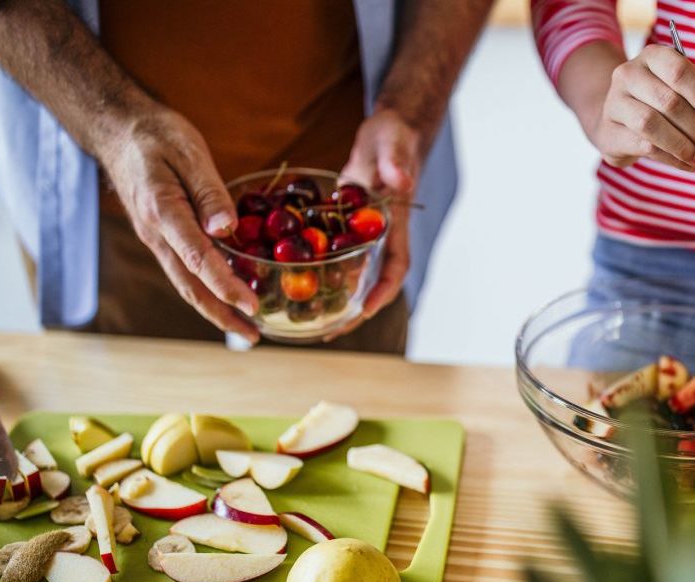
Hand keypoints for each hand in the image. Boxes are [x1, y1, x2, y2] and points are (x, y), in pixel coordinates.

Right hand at [98, 105, 259, 342]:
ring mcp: (155, 238)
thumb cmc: (155, 135)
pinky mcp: (160, 236)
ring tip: (245, 327)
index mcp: (163, 210)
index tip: (251, 305)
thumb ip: (210, 192)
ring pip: (185, 283)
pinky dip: (205, 289)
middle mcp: (156, 233)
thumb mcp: (188, 152)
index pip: (197, 258)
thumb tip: (227, 228)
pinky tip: (226, 296)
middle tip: (253, 336)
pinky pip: (183, 270)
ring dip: (214, 308)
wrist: (116, 130)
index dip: (225, 285)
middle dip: (222, 314)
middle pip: (189, 285)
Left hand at [326, 109, 420, 338]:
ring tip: (310, 321)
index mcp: (394, 225)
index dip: (382, 292)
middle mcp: (379, 237)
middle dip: (354, 309)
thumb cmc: (394, 138)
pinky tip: (293, 280)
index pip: (395, 267)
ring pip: (351, 273)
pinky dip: (317, 270)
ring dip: (334, 297)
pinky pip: (332, 255)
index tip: (366, 310)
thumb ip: (396, 163)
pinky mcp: (344, 228)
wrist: (387, 136)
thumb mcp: (394, 145)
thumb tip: (401, 183)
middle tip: (329, 331)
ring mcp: (361, 235)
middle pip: (372, 282)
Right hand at [587, 44, 694, 170]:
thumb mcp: (680, 85)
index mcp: (652, 56)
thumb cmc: (657, 99)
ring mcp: (615, 103)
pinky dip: (672, 158)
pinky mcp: (609, 132)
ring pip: (653, 125)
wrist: (617, 119)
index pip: (680, 72)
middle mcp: (629, 74)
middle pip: (669, 102)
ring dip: (684, 146)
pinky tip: (688, 164)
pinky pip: (644, 147)